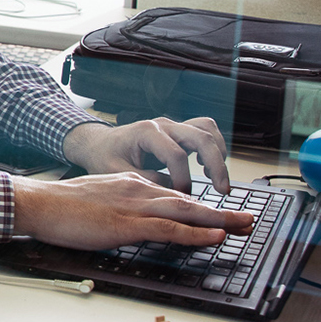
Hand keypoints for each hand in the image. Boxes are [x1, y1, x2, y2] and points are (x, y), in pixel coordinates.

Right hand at [11, 172, 252, 250]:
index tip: (219, 215)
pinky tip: (215, 236)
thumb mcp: (96, 201)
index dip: (200, 206)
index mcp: (130, 185)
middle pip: (188, 200)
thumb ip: (119, 207)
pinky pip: (169, 228)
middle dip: (221, 210)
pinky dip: (196, 232)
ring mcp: (134, 206)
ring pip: (186, 210)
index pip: (173, 194)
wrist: (38, 203)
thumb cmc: (59, 206)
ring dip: (219, 219)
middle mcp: (138, 190)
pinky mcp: (127, 224)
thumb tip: (132, 221)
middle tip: (248, 219)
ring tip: (244, 225)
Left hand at [63, 116, 230, 194]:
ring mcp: (172, 125)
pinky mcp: (177, 131)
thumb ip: (144, 181)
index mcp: (146, 132)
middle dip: (216, 165)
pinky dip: (213, 146)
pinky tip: (208, 166)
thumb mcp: (116, 173)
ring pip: (207, 129)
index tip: (183, 197)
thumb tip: (172, 191)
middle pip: (201, 137)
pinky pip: (203, 131)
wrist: (98, 143)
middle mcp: (162, 124)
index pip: (176, 154)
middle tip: (222, 190)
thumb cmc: (104, 157)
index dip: (183, 178)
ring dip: (218, 152)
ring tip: (218, 178)